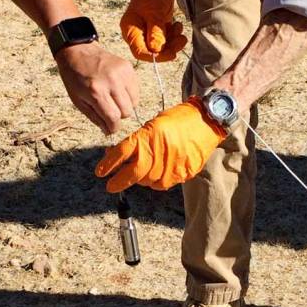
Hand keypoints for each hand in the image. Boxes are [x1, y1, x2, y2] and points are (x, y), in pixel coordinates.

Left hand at [55, 43, 138, 134]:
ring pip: (134, 102)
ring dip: (125, 105)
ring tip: (113, 99)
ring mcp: (122, 73)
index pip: (113, 118)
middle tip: (109, 110)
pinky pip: (136, 90)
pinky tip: (118, 90)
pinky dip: (129, 94)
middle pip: (126, 112)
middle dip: (118, 116)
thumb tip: (109, 131)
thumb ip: (95, 117)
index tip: (111, 129)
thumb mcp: (78, 101)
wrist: (78, 51)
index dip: (113, 128)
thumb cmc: (74, 77)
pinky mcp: (128, 67)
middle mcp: (111, 81)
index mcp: (96, 92)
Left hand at [95, 96, 226, 192]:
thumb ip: (138, 142)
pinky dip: (156, 181)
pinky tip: (156, 173)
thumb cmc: (179, 120)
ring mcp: (169, 166)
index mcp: (147, 137)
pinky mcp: (180, 174)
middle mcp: (156, 153)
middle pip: (132, 174)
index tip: (100, 173)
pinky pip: (162, 183)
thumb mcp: (152, 125)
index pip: (121, 153)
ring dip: (140, 179)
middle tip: (111, 186)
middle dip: (119, 182)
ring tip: (140, 173)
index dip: (108, 165)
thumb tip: (120, 156)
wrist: (206, 122)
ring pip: (147, 182)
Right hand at [120, 0, 186, 62]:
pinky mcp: (155, 30)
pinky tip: (177, 25)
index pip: (140, 52)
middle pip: (151, 51)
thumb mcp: (155, 11)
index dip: (156, 56)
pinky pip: (165, 40)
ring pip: (160, 47)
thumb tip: (156, 50)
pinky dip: (173, 36)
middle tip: (181, 40)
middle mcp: (136, 33)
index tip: (172, 54)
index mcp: (130, 29)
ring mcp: (146, 32)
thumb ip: (155, 31)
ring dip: (173, 41)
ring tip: (179, 28)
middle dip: (168, 48)